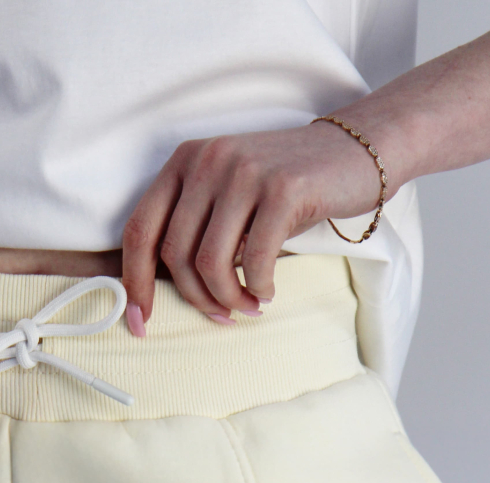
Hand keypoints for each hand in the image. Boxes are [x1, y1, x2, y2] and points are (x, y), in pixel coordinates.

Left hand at [120, 121, 387, 327]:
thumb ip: (193, 228)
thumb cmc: (285, 190)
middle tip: (221, 315)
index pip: (139, 229)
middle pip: (175, 254)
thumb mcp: (227, 198)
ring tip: (247, 307)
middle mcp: (207, 160)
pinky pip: (254, 260)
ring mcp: (243, 171)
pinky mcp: (282, 188)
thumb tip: (157, 290)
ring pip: (210, 262)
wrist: (355, 152)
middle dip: (196, 298)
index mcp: (184, 162)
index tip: (138, 322)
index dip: (134, 282)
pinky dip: (258, 287)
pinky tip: (267, 291)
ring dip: (227, 298)